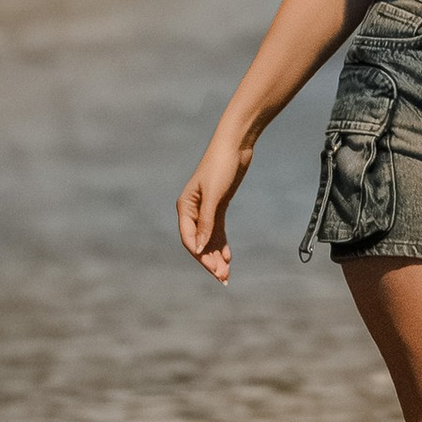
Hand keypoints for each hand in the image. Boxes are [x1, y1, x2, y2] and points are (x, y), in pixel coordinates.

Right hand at [177, 122, 255, 281]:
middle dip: (210, 260)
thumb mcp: (214, 195)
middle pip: (199, 242)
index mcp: (185, 207)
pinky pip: (217, 230)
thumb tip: (200, 248)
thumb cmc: (222, 166)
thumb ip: (207, 222)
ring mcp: (206, 208)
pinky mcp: (218, 205)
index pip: (189, 239)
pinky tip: (228, 257)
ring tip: (226, 273)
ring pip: (208, 238)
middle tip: (223, 277)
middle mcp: (193, 210)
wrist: (235, 144)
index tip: (214, 270)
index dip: (201, 256)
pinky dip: (222, 244)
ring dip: (216, 256)